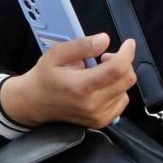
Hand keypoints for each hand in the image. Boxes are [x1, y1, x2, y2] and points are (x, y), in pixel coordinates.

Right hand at [1, 34, 136, 128]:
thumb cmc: (45, 76)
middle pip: (126, 80)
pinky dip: (118, 90)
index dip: (127, 53)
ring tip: (100, 72)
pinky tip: (102, 85)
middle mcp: (92, 104)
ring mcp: (98, 116)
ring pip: (126, 90)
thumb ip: (82, 46)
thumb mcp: (58, 53)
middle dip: (123, 62)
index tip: (128, 43)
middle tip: (105, 57)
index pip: (116, 69)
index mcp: (80, 86)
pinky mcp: (100, 122)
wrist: (34, 103)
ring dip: (119, 76)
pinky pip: (122, 102)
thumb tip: (105, 40)